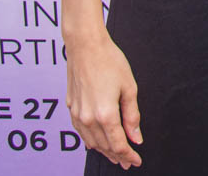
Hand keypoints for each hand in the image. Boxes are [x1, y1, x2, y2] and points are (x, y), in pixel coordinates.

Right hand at [66, 31, 142, 167]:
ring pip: (91, 142)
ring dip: (103, 151)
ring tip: (114, 155)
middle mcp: (89, 118)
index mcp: (106, 114)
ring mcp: (78, 114)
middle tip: (127, 162)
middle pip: (104, 146)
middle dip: (117, 156)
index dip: (129, 155)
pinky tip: (95, 142)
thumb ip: (132, 115)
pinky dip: (90, 140)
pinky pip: (80, 132)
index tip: (136, 160)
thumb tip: (136, 137)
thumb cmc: (109, 61)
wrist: (85, 45)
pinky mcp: (71, 107)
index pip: (118, 144)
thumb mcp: (129, 87)